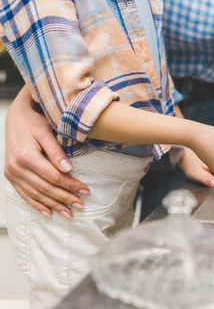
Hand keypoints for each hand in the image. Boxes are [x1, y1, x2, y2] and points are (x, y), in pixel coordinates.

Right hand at [4, 90, 89, 217]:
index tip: (86, 191)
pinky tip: (48, 212)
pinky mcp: (10, 175)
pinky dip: (36, 204)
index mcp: (26, 156)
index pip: (53, 176)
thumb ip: (56, 151)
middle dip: (65, 198)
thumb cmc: (34, 121)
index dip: (70, 185)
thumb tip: (68, 169)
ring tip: (69, 214)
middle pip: (45, 188)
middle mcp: (16, 167)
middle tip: (81, 206)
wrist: (15, 117)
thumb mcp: (46, 131)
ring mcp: (11, 173)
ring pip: (35, 194)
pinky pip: (24, 194)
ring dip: (53, 205)